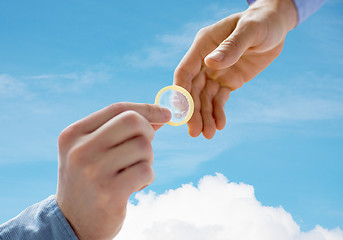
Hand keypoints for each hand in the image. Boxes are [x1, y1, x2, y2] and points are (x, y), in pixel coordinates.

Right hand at [55, 103, 170, 239]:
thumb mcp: (93, 150)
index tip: (166, 114)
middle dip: (148, 133)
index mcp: (74, 134)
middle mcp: (80, 150)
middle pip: (133, 122)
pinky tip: (134, 186)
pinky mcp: (110, 193)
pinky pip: (146, 170)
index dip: (147, 108)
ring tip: (133, 173)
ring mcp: (94, 171)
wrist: (73, 223)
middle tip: (143, 150)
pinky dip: (147, 177)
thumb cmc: (90, 180)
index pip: (118, 108)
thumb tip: (160, 116)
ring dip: (147, 160)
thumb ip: (121, 130)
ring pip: (144, 147)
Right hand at [174, 0, 296, 138]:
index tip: (182, 112)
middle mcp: (205, 61)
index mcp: (203, 46)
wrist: (275, 26)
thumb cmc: (261, 21)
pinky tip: (219, 125)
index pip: (185, 72)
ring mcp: (216, 72)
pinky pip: (220, 100)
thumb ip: (231, 47)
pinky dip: (218, 113)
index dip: (181, 92)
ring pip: (205, 98)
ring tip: (208, 135)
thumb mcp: (250, 30)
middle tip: (194, 132)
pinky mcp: (228, 81)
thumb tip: (211, 64)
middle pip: (193, 90)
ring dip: (205, 117)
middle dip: (193, 111)